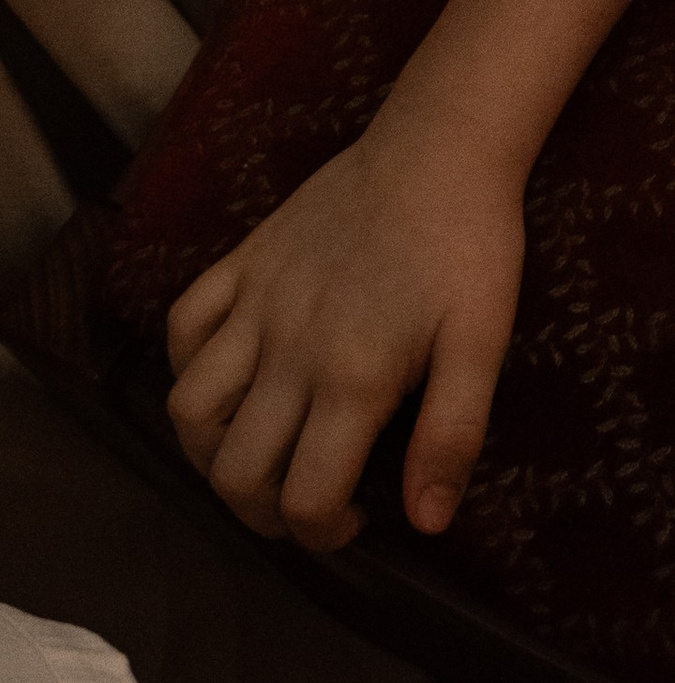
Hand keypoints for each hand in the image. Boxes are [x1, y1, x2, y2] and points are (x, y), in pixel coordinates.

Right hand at [165, 116, 523, 552]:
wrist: (441, 147)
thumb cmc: (470, 247)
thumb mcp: (484, 343)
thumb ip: (452, 436)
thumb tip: (425, 524)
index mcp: (352, 378)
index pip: (303, 497)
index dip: (321, 536)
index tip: (353, 522)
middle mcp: (288, 349)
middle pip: (234, 470)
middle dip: (262, 512)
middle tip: (305, 500)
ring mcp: (256, 303)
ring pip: (189, 407)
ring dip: (210, 452)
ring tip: (258, 452)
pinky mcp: (242, 262)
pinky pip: (182, 326)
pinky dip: (187, 365)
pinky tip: (229, 376)